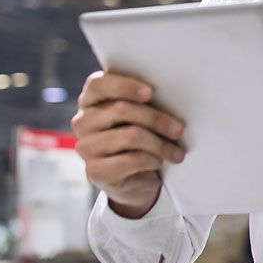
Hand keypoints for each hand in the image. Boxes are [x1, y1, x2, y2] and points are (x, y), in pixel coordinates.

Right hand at [72, 71, 185, 218]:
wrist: (138, 178)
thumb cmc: (144, 135)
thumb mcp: (144, 113)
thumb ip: (145, 98)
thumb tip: (170, 89)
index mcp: (91, 99)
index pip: (98, 84)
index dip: (124, 86)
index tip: (151, 92)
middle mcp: (83, 122)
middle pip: (121, 110)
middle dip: (156, 119)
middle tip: (179, 129)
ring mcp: (86, 148)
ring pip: (131, 136)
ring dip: (160, 144)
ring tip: (176, 152)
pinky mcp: (94, 171)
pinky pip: (131, 160)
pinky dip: (152, 160)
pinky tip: (159, 162)